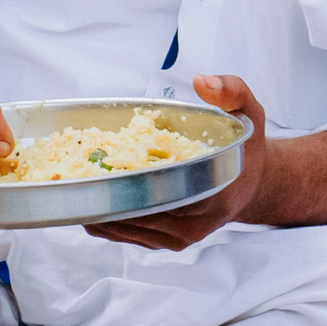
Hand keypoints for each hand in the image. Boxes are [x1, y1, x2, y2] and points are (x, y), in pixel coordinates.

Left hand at [86, 75, 269, 250]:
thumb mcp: (249, 111)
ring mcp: (180, 239)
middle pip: (135, 212)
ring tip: (72, 184)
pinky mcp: (167, 244)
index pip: (159, 192)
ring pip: (126, 228)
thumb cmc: (247, 148)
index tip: (99, 164)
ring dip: (97, 207)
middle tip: (72, 171)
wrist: (254, 183)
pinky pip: (128, 235)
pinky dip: (105, 220)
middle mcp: (196, 225)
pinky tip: (87, 200)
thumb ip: (231, 91)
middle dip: (102, 192)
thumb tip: (202, 82)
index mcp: (216, 194)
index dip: (124, 180)